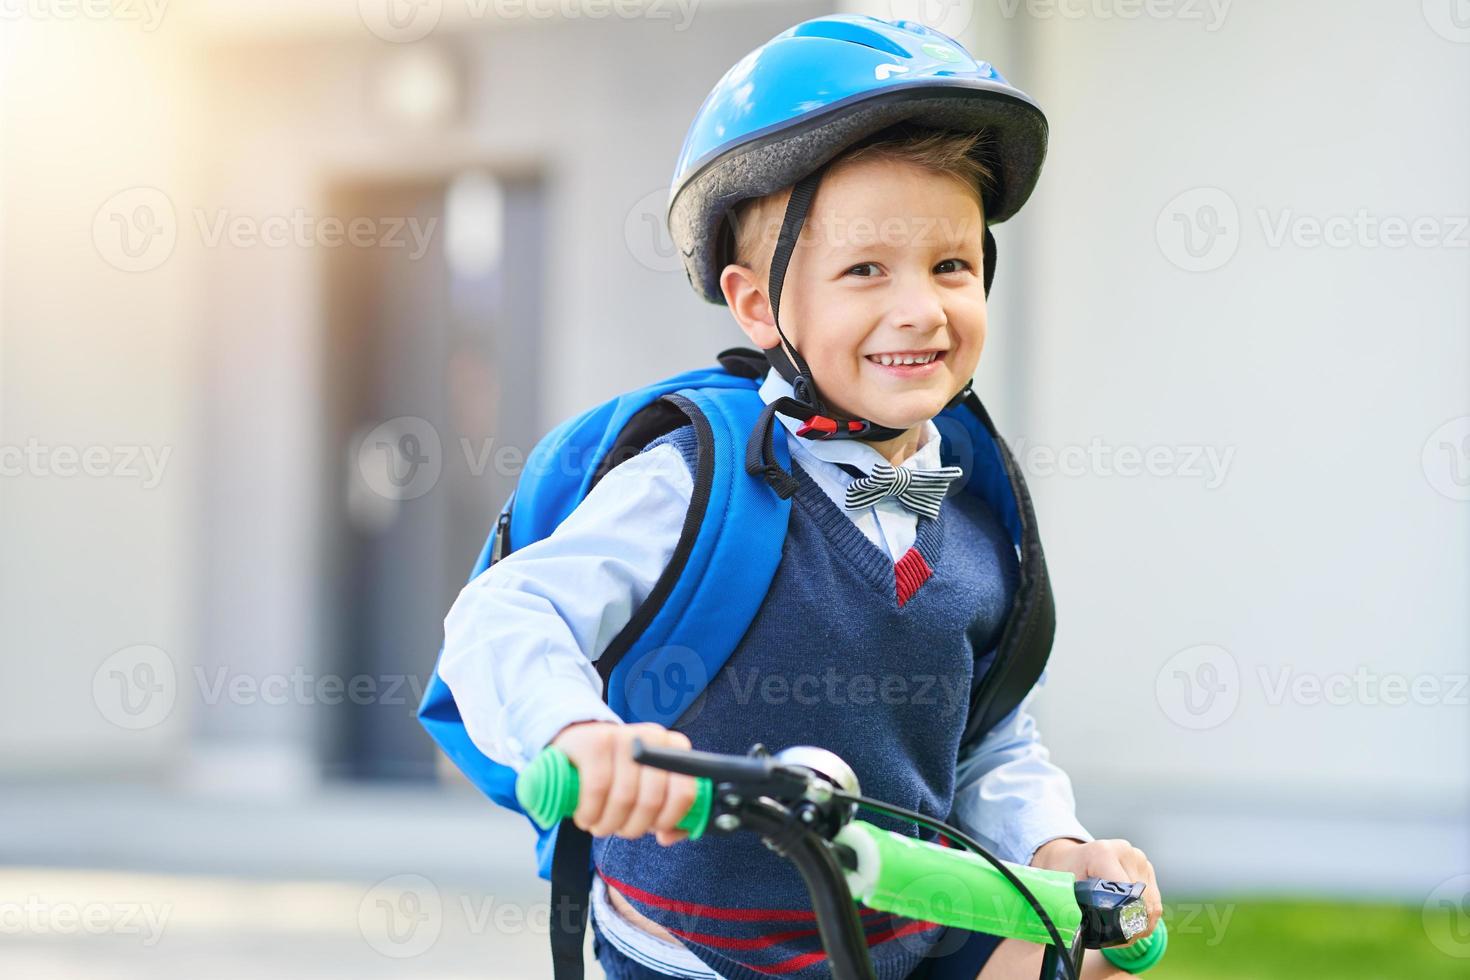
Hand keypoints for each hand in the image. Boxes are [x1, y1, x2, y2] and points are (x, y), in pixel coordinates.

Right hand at [548, 720, 699, 846]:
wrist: (579, 746)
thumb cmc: (620, 775)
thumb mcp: (646, 789)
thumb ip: (665, 814)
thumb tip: (666, 837)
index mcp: (674, 749)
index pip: (683, 793)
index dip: (667, 820)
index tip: (651, 828)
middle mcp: (652, 738)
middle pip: (651, 800)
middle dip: (633, 827)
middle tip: (619, 830)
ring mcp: (623, 736)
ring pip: (624, 798)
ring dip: (609, 824)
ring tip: (600, 826)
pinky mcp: (594, 742)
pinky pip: (597, 789)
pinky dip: (591, 813)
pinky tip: (585, 818)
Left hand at [1030, 837, 1162, 938]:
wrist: (1070, 857)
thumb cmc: (1065, 874)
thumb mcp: (1062, 888)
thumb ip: (1071, 907)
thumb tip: (1079, 931)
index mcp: (1103, 853)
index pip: (1125, 893)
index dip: (1122, 919)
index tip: (1112, 933)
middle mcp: (1126, 852)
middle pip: (1141, 901)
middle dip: (1132, 925)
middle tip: (1117, 939)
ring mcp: (1139, 859)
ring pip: (1151, 904)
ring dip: (1141, 923)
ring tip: (1123, 932)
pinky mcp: (1147, 868)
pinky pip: (1154, 901)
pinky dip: (1145, 916)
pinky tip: (1131, 922)